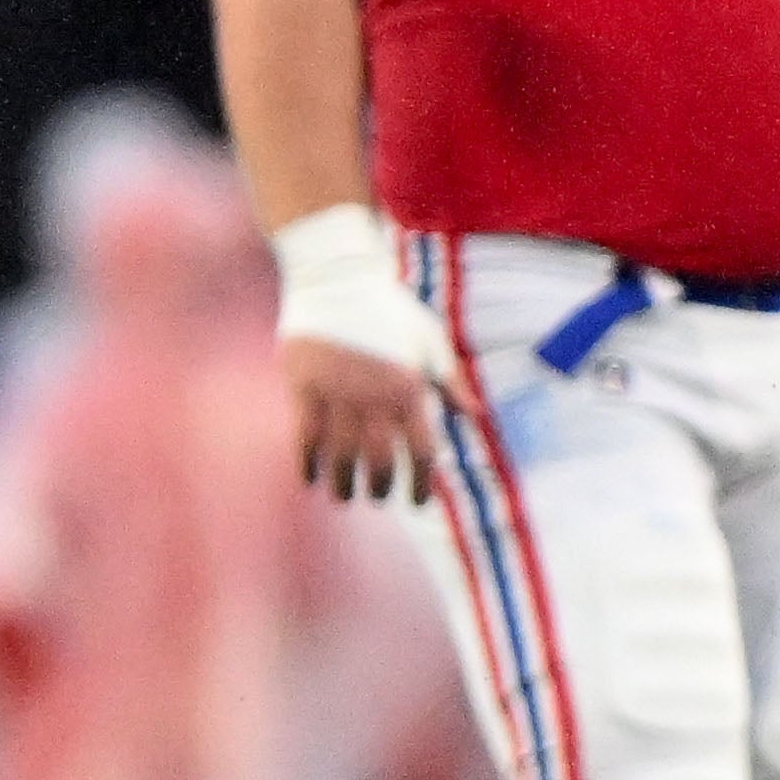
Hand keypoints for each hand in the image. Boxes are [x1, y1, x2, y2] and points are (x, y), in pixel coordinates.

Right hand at [268, 205, 454, 503]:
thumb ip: (450, 382)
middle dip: (379, 488)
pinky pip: (306, 436)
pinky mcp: (303, 386)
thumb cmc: (390, 310)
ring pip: (342, 455)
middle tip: (377, 500)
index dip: (421, 484)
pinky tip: (310, 480)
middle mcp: (376, 396)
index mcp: (411, 389)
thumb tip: (475, 416)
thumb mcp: (430, 342)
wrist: (337, 277)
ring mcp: (338, 392)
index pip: (423, 451)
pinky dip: (308, 463)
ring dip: (344, 483)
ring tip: (345, 497)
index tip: (417, 503)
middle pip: (380, 460)